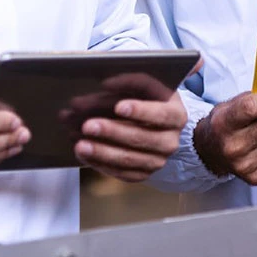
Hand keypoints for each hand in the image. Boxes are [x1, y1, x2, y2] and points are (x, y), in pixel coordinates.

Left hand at [74, 72, 190, 182]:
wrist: (157, 125)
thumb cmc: (148, 100)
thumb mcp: (147, 86)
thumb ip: (129, 82)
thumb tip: (106, 84)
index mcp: (176, 115)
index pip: (161, 114)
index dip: (140, 111)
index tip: (118, 107)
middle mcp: (170, 141)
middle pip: (141, 138)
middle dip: (112, 131)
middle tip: (88, 125)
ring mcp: (158, 160)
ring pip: (129, 159)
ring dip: (102, 152)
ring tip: (80, 144)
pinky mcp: (143, 174)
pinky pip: (121, 173)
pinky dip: (101, 164)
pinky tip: (85, 154)